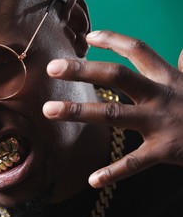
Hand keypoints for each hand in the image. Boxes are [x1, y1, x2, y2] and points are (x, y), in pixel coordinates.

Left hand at [43, 30, 182, 187]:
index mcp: (167, 77)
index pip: (138, 50)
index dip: (114, 39)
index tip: (89, 36)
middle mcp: (161, 95)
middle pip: (117, 76)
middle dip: (83, 70)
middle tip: (52, 68)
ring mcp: (161, 123)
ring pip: (114, 115)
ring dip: (79, 111)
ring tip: (48, 110)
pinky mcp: (165, 151)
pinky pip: (133, 163)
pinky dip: (113, 172)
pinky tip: (92, 180)